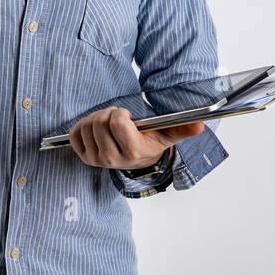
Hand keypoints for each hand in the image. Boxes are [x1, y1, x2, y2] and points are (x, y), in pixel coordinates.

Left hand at [67, 107, 203, 172]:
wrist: (138, 161)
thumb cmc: (150, 142)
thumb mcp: (168, 136)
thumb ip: (183, 129)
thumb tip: (199, 125)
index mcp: (132, 152)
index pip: (116, 122)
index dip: (121, 114)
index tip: (128, 117)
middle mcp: (112, 159)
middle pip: (99, 121)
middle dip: (109, 113)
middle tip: (118, 119)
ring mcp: (97, 160)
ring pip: (86, 125)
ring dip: (96, 118)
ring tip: (108, 124)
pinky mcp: (84, 157)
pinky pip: (75, 134)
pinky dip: (82, 127)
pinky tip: (96, 130)